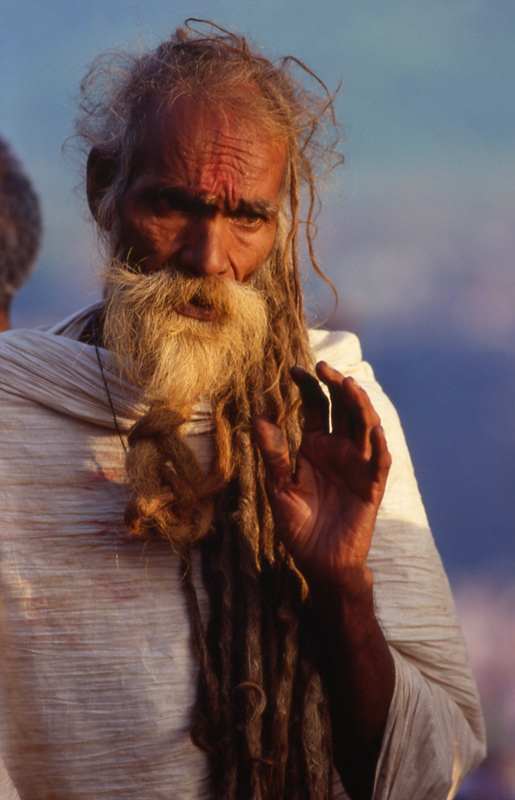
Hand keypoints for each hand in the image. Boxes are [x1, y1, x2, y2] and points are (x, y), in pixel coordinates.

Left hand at [253, 361, 390, 593]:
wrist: (319, 562)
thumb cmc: (298, 526)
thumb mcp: (279, 487)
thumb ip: (273, 454)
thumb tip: (258, 416)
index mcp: (316, 446)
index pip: (316, 407)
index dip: (308, 387)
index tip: (294, 370)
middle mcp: (339, 450)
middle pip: (343, 408)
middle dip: (335, 386)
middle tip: (322, 367)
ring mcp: (358, 466)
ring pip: (365, 426)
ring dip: (359, 405)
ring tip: (348, 384)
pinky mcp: (371, 487)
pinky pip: (379, 462)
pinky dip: (378, 445)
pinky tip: (373, 429)